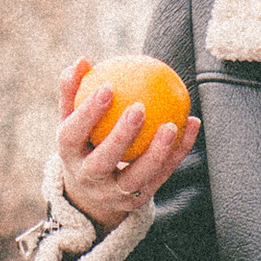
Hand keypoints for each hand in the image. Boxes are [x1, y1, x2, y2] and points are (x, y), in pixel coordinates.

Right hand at [56, 58, 199, 232]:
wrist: (91, 194)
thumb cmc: (83, 143)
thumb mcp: (72, 120)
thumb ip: (74, 92)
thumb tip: (81, 60)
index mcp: (69, 155)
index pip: (74, 134)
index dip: (88, 112)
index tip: (108, 86)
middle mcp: (88, 178)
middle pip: (103, 161)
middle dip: (121, 136)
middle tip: (139, 107)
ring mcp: (114, 193)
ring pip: (137, 176)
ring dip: (157, 152)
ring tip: (172, 125)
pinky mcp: (138, 200)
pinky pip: (163, 174)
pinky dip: (179, 151)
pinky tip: (192, 123)